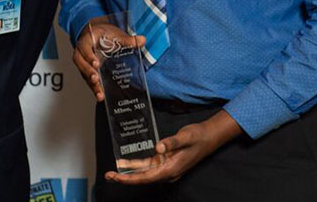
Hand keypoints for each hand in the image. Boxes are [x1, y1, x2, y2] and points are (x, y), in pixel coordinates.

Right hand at [72, 21, 145, 101]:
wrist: (97, 35)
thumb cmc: (103, 33)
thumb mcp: (114, 34)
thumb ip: (127, 39)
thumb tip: (142, 40)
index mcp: (86, 40)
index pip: (84, 48)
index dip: (88, 56)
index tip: (96, 63)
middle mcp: (81, 52)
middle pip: (80, 63)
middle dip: (88, 72)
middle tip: (96, 79)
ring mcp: (84, 63)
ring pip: (84, 74)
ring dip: (91, 84)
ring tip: (100, 93)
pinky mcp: (88, 71)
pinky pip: (88, 80)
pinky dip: (94, 88)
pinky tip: (100, 96)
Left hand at [105, 110, 241, 183]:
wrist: (208, 136)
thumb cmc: (197, 137)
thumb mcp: (184, 137)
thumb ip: (171, 142)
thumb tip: (158, 148)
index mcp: (170, 170)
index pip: (146, 178)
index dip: (130, 179)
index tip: (116, 177)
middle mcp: (166, 172)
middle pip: (142, 178)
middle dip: (124, 178)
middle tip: (108, 175)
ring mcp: (165, 167)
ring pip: (143, 173)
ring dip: (128, 172)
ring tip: (112, 171)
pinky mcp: (165, 161)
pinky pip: (148, 165)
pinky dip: (136, 165)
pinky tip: (125, 163)